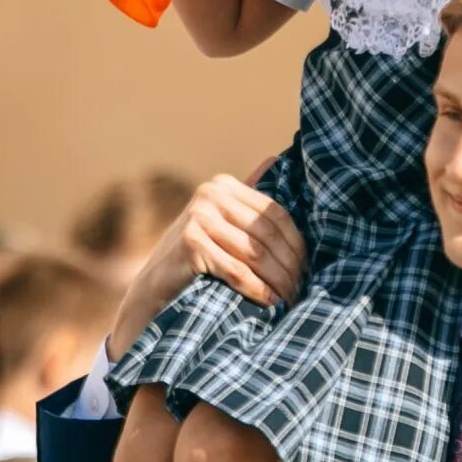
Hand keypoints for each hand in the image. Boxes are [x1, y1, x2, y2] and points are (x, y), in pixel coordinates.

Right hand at [112, 175, 306, 354]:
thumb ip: (246, 201)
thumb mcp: (220, 224)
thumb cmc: (194, 259)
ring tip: (290, 299)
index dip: (296, 244)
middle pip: (267, 234)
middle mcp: (210, 194)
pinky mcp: (191, 243)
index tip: (308, 269)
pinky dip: (258, 289)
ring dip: (278, 280)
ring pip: (256, 253)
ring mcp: (198, 217)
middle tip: (301, 289)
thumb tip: (276, 158)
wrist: (153, 288)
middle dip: (289, 265)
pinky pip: (238, 270)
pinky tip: (270, 302)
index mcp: (223, 186)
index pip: (275, 213)